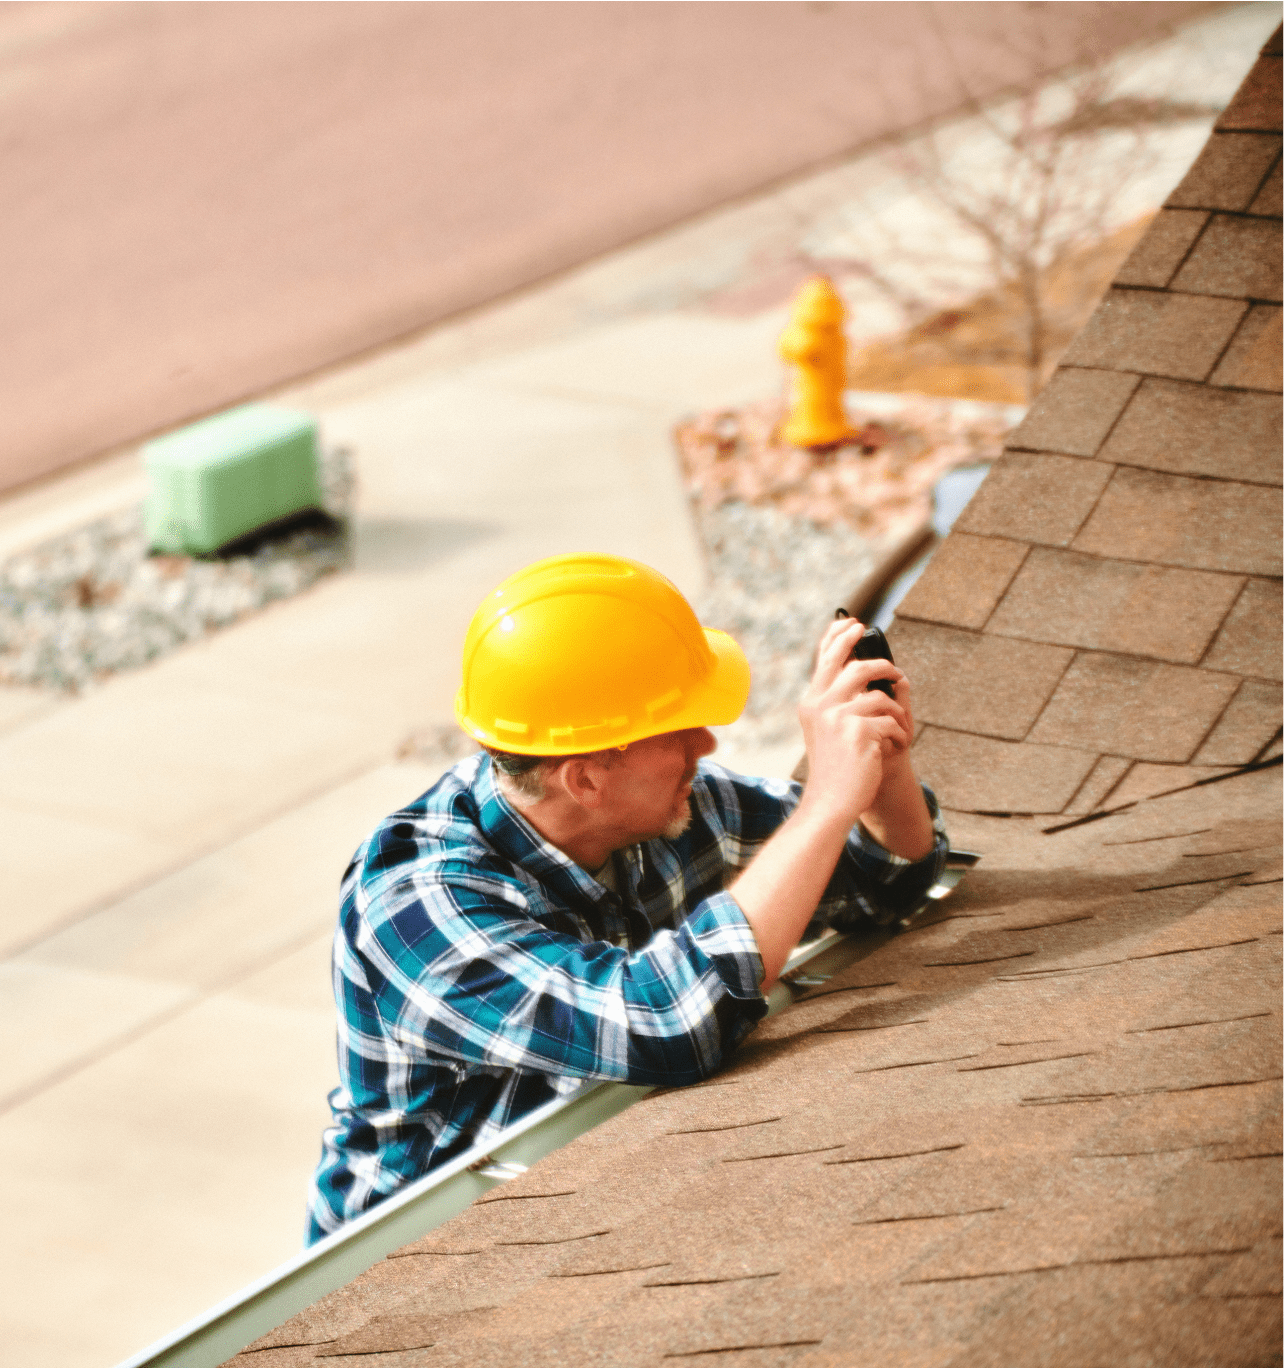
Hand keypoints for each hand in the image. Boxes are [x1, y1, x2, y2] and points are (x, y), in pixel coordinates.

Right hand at [797, 616, 912, 828]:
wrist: (830, 801)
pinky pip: (891, 721)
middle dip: (882, 664)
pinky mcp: (860, 732)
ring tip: (898, 726)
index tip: (854, 623)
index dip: (839, 635)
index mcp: (811, 702)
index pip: (824, 658)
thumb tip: (862, 671)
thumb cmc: (833, 767)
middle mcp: (821, 705)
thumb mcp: (826, 729)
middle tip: (895, 671)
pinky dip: (897, 734)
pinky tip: (892, 747)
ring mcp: (839, 717)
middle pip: (856, 667)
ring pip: (881, 697)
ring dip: (896, 712)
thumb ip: (836, 701)